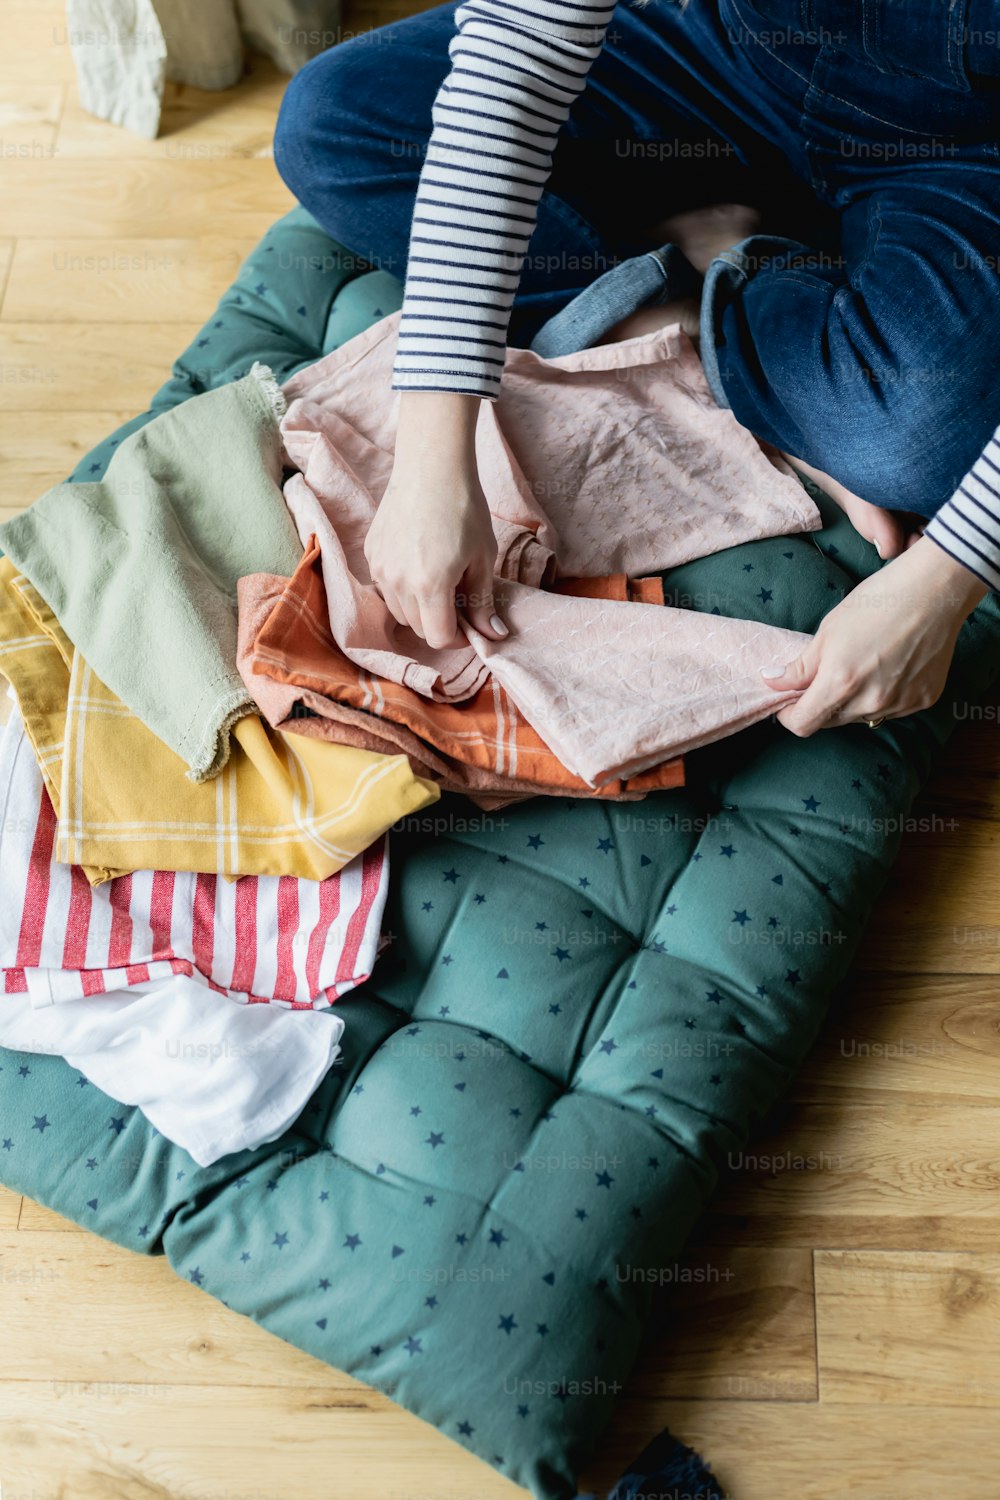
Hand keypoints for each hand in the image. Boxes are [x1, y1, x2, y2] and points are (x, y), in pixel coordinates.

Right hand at [365, 392, 507, 649]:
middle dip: (441, 623)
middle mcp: (398, 582)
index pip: (438, 638)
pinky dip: (403, 587)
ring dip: (420, 608)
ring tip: (440, 579)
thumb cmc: (464, 508)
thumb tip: (492, 635)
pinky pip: (386, 586)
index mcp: (430, 586)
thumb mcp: (483, 558)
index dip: (458, 638)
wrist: (431, 466)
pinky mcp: (371, 552)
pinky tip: (420, 562)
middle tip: (459, 599)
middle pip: (418, 628)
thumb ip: (482, 602)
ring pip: (399, 610)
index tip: (469, 625)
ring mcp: (379, 567)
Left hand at [760, 536, 988, 736]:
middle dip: (820, 705)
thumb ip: (800, 667)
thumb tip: (772, 683)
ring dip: (852, 703)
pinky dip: (882, 697)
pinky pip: (891, 710)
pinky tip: (888, 668)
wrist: (934, 591)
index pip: (804, 724)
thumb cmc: (877, 602)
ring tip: (861, 666)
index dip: (790, 715)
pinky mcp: (922, 701)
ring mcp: (899, 705)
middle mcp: (870, 702)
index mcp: (840, 683)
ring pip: (862, 718)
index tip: (788, 702)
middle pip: (831, 722)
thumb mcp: (828, 631)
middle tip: (823, 677)